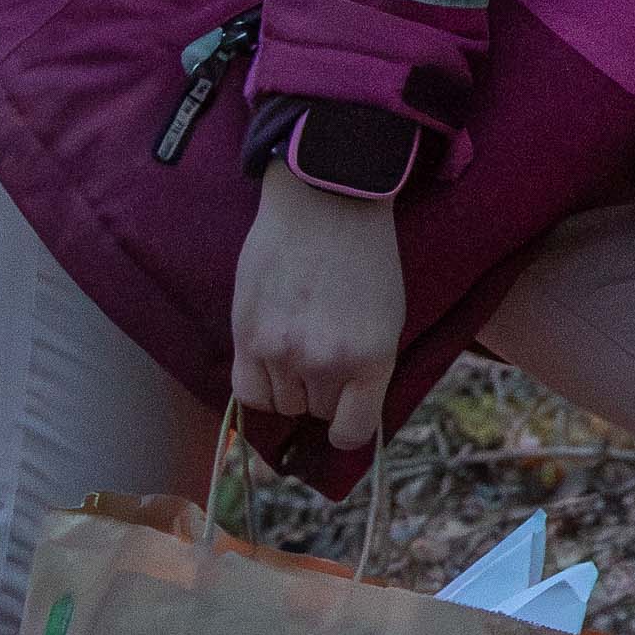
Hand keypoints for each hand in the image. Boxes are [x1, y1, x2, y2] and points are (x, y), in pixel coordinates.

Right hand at [229, 165, 411, 469]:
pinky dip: (259, 384)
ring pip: (282, 403)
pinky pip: (247, 393)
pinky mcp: (246, 335)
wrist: (325, 202)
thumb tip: (349, 413)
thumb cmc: (364, 257)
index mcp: (371, 358)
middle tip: (323, 352)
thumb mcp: (388, 318)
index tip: (346, 416)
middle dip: (322, 391)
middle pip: (316, 412)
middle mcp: (325, 362)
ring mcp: (282, 351)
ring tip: (297, 341)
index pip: (354, 431)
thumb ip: (368, 368)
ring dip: (289, 383)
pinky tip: (269, 357)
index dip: (348, 426)